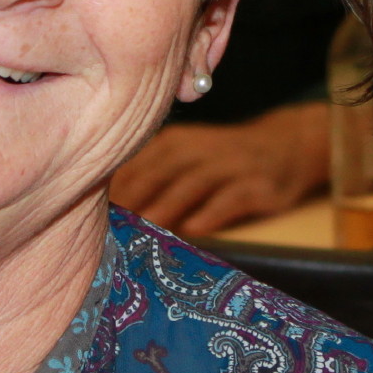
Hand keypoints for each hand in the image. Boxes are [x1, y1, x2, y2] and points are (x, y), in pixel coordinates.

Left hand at [111, 102, 330, 237]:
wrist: (288, 146)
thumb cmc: (222, 158)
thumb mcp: (185, 155)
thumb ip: (147, 175)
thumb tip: (99, 204)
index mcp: (175, 141)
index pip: (135, 163)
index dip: (110, 187)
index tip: (83, 209)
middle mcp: (199, 148)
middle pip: (158, 173)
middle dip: (131, 199)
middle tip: (102, 228)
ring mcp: (230, 165)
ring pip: (191, 185)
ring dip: (165, 207)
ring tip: (142, 230)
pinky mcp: (258, 184)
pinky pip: (231, 197)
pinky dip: (212, 212)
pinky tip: (193, 229)